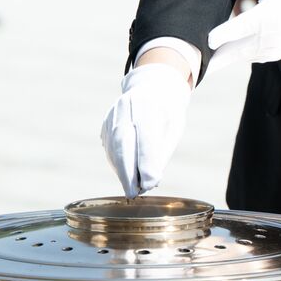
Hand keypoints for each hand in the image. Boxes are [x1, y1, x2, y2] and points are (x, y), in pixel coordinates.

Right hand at [99, 63, 191, 197]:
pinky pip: (109, 145)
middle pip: (124, 141)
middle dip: (128, 170)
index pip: (146, 136)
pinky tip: (125, 175)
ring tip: (131, 188)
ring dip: (121, 170)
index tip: (151, 183)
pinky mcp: (106, 122)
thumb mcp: (173, 127)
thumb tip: (151, 181)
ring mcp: (114, 113)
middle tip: (133, 193)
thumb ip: (162, 151)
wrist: (152, 86)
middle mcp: (129, 106)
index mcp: (150, 104)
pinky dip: (117, 163)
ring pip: (113, 146)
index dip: (147, 161)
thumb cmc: (168, 111)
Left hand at [206, 0, 280, 74]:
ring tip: (204, 55)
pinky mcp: (272, 56)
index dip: (218, 36)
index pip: (236, 31)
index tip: (206, 39)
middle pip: (231, 53)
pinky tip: (228, 47)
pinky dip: (237, 53)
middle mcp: (265, 38)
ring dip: (222, 56)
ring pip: (237, 57)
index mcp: (264, 18)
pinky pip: (248, 57)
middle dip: (211, 58)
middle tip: (192, 62)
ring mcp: (269, 50)